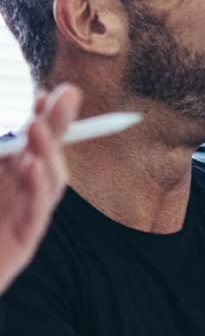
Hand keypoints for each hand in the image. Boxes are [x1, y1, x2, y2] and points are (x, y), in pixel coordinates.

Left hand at [0, 85, 81, 291]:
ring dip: (48, 152)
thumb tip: (10, 130)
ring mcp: (22, 220)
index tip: (42, 91)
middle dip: (58, 124)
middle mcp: (16, 196)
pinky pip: (35, 212)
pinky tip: (31, 165)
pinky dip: (36, 187)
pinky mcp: (22, 243)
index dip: (42, 116)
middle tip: (68, 93)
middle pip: (46, 155)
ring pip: (48, 182)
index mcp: (3, 179)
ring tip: (38, 125)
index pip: (30, 142)